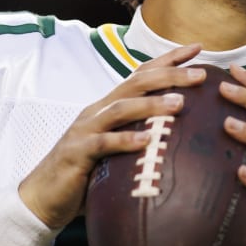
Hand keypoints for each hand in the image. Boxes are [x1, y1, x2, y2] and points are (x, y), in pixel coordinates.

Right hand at [17, 44, 203, 229]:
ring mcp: (86, 129)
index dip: (168, 60)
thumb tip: (184, 140)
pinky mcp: (77, 152)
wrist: (44, 196)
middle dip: (169, 75)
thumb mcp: (118, 152)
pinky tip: (147, 141)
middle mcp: (98, 111)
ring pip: (121, 108)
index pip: (141, 74)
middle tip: (201, 74)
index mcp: (109, 107)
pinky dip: (125, 140)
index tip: (197, 48)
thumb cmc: (87, 174)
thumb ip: (143, 139)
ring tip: (180, 103)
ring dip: (152, 104)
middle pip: (136, 84)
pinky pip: (103, 143)